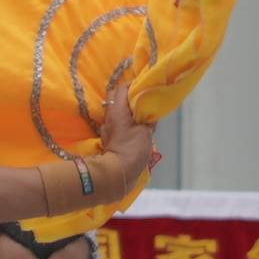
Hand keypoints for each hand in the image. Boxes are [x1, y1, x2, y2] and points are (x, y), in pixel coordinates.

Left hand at [88, 78, 158, 203]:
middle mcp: (109, 116)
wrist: (118, 173)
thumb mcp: (145, 132)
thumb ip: (148, 120)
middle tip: (142, 100)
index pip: (121, 88)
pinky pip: (117, 124)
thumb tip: (151, 114)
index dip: (133, 86)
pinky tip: (135, 127)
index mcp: (117, 110)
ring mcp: (107, 128)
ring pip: (116, 112)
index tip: (144, 88)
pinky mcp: (109, 139)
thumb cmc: (132, 149)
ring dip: (127, 110)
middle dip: (128, 97)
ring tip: (141, 114)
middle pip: (116, 98)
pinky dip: (125, 122)